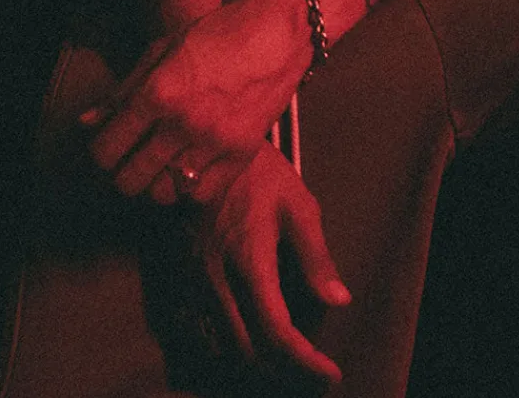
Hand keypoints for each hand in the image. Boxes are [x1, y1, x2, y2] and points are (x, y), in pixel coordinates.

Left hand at [81, 0, 312, 197]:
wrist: (280, 31)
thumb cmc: (221, 32)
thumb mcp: (164, 48)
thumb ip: (123, 89)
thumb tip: (87, 123)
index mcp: (159, 91)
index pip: (107, 148)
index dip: (100, 153)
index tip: (108, 147)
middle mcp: (184, 121)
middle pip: (130, 180)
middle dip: (122, 173)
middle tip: (131, 159)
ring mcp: (215, 141)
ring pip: (164, 193)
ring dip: (156, 183)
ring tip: (161, 164)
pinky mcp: (243, 153)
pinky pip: (202, 193)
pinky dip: (191, 187)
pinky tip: (192, 166)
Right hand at [199, 142, 349, 382]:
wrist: (204, 146)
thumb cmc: (259, 172)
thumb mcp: (297, 204)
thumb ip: (316, 256)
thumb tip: (338, 300)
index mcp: (250, 261)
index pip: (277, 332)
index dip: (305, 361)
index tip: (329, 373)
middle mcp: (217, 278)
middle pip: (248, 350)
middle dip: (283, 367)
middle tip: (312, 366)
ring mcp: (194, 279)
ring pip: (222, 344)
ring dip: (256, 359)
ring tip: (287, 356)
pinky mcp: (180, 274)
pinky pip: (201, 327)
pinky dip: (228, 343)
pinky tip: (250, 336)